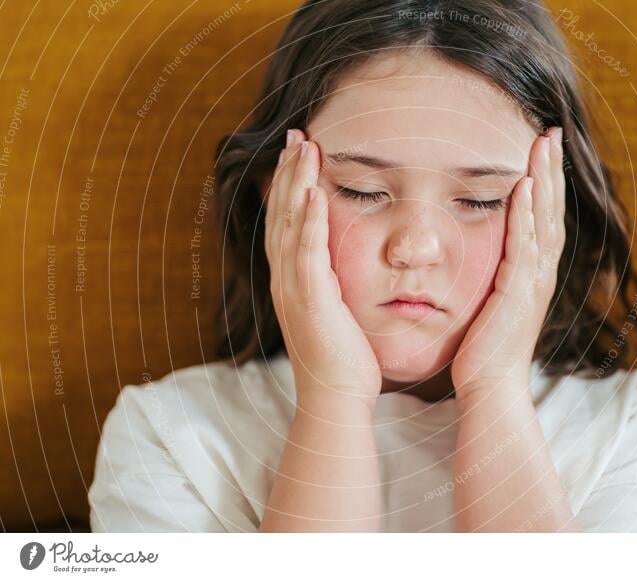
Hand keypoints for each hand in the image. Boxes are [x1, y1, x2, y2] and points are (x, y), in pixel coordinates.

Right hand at [264, 128, 382, 407]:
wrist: (336, 397)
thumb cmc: (344, 357)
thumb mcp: (337, 309)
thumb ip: (335, 280)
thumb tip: (345, 262)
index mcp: (293, 279)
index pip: (285, 221)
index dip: (288, 185)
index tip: (299, 152)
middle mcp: (285, 279)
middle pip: (280, 214)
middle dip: (287, 173)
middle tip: (296, 136)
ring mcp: (293, 289)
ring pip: (287, 226)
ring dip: (294, 185)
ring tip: (303, 148)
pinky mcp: (309, 301)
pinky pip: (306, 255)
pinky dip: (307, 222)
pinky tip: (312, 193)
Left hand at [451, 127, 565, 400]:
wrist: (489, 389)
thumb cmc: (484, 350)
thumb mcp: (490, 303)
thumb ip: (493, 276)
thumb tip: (484, 256)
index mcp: (532, 272)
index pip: (543, 216)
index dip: (546, 181)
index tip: (543, 148)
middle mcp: (540, 273)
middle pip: (551, 210)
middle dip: (552, 170)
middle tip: (551, 131)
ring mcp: (533, 283)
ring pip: (544, 221)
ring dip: (544, 181)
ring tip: (543, 145)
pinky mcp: (518, 294)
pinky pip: (523, 248)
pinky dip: (526, 217)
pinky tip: (523, 188)